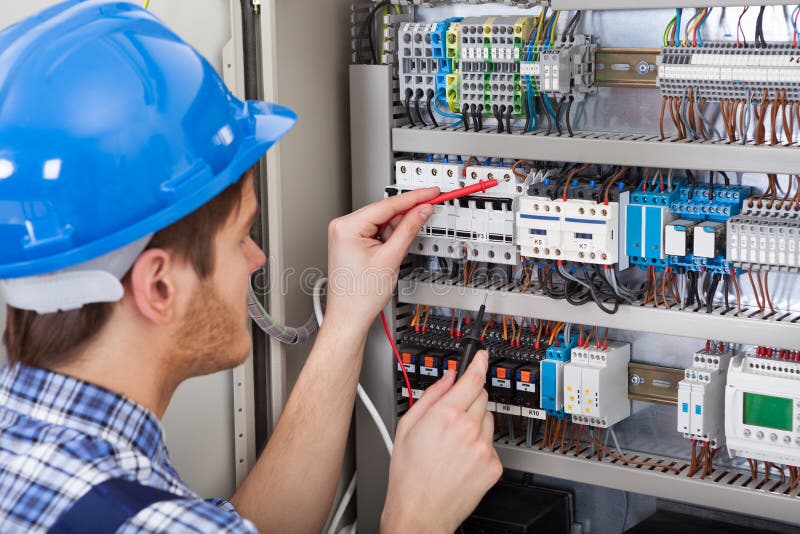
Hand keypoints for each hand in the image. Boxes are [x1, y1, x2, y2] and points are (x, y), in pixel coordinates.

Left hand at [325, 188, 438, 334]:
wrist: (349, 317)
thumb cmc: (360, 296)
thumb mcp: (391, 258)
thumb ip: (408, 229)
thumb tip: (422, 211)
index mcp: (347, 227)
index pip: (387, 205)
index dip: (414, 198)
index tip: (431, 192)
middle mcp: (342, 227)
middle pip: (384, 211)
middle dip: (407, 213)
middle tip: (431, 208)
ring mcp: (345, 234)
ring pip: (382, 222)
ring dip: (397, 229)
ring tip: (400, 249)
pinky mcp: (351, 242)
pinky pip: (376, 232)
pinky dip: (389, 237)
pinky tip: (394, 248)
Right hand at [381, 351, 501, 533]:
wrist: (420, 512)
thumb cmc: (408, 475)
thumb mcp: (407, 427)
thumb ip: (430, 396)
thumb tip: (446, 379)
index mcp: (446, 415)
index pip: (472, 379)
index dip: (479, 363)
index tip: (483, 356)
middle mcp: (469, 429)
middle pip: (481, 397)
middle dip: (469, 398)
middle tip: (452, 415)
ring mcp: (484, 448)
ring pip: (488, 420)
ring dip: (475, 423)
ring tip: (453, 443)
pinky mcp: (493, 466)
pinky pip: (491, 445)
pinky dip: (480, 446)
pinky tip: (461, 458)